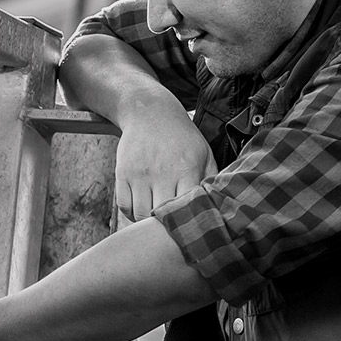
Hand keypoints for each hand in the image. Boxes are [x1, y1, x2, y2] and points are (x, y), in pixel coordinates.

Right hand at [112, 107, 215, 221]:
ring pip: (140, 214)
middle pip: (161, 215)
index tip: (192, 227)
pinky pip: (123, 206)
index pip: (187, 208)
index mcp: (186, 168)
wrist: (150, 112)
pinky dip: (131, 214)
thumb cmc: (181, 137)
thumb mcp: (204, 153)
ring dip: (147, 222)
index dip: (189, 223)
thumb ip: (211, 180)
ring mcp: (139, 174)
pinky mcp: (122, 173)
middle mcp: (161, 172)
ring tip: (156, 219)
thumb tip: (219, 206)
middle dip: (168, 226)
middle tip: (173, 228)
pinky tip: (142, 209)